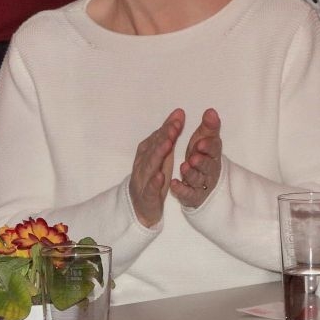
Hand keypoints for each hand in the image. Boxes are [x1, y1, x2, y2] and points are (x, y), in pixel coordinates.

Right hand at [129, 109, 185, 227]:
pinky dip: (154, 182)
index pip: (158, 136)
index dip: (168, 126)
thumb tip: (179, 112)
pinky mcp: (146, 196)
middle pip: (154, 147)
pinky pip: (150, 189)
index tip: (179, 116)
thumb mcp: (162, 153)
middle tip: (175, 126)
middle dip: (164, 136)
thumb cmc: (153, 175)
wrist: (139, 206)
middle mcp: (143, 163)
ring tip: (168, 144)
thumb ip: (169, 134)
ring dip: (158, 154)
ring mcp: (143, 179)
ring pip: (151, 165)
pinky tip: (161, 177)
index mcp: (147, 151)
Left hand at [170, 109, 222, 208]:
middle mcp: (209, 170)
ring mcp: (201, 184)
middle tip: (193, 157)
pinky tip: (173, 184)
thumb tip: (211, 111)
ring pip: (197, 179)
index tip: (201, 142)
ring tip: (184, 167)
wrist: (204, 182)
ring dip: (191, 174)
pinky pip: (187, 194)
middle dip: (201, 161)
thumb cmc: (202, 156)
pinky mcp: (192, 196)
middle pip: (207, 166)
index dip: (209, 147)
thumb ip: (209, 127)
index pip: (214, 150)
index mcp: (213, 155)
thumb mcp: (205, 140)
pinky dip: (181, 189)